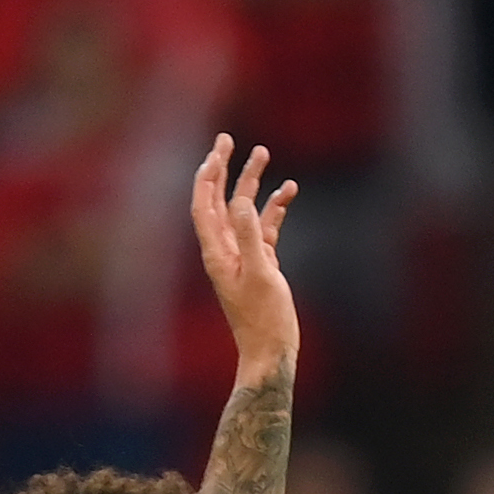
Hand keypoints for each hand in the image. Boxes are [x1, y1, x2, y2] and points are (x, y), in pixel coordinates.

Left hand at [192, 134, 298, 376]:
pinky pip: (265, 228)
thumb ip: (250, 236)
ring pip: (245, 210)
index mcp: (217, 252)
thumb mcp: (260, 274)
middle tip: (229, 139)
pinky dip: (274, 209)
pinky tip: (288, 192)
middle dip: (224, 168)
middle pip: (219, 200)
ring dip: (253, 183)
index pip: (205, 204)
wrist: (271, 354)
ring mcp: (244, 256)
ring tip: (264, 155)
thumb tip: (240, 201)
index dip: (208, 175)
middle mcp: (226, 250)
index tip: (219, 151)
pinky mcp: (261, 264)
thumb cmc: (264, 320)